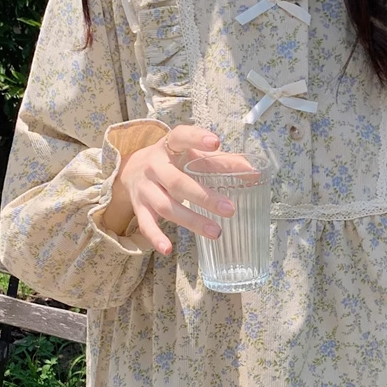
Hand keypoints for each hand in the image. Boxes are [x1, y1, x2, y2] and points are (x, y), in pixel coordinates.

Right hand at [103, 124, 235, 255]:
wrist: (131, 169)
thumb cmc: (172, 162)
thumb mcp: (192, 155)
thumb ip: (222, 162)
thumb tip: (255, 173)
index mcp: (169, 146)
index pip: (181, 137)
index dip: (196, 138)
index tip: (216, 143)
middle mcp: (154, 166)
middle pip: (177, 182)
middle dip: (203, 197)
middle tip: (230, 209)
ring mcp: (145, 188)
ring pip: (166, 206)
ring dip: (191, 221)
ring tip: (216, 232)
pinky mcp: (139, 207)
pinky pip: (146, 224)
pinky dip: (156, 237)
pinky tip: (168, 249)